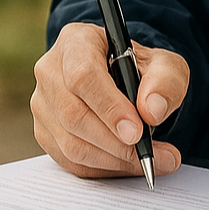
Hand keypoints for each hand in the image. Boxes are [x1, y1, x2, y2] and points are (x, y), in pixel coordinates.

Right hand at [31, 22, 188, 179]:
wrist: (127, 80)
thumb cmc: (142, 69)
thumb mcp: (165, 65)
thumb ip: (165, 82)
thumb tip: (151, 110)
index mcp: (76, 41)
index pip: (83, 75)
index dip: (109, 107)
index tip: (137, 131)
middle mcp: (51, 70)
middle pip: (73, 114)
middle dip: (115, 142)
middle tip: (150, 154)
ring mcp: (43, 102)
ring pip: (70, 143)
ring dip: (113, 160)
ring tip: (150, 162)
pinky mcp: (44, 131)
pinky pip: (70, 161)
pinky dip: (103, 168)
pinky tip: (129, 164)